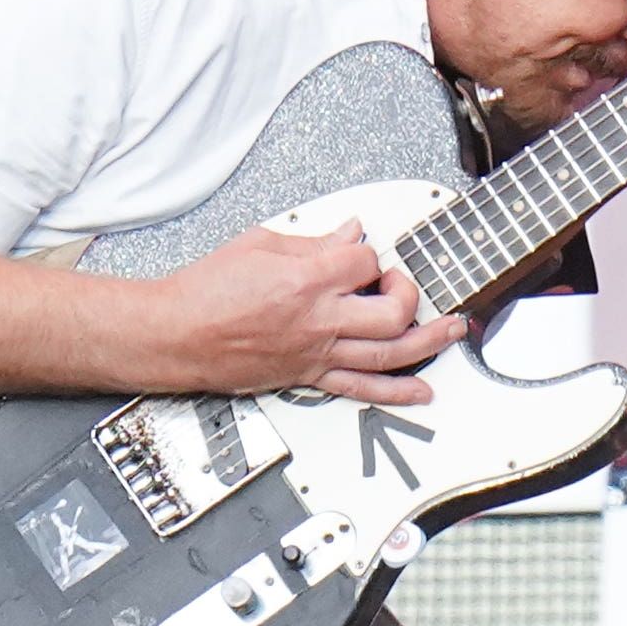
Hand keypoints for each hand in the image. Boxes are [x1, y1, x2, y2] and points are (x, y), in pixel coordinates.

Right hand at [147, 224, 467, 403]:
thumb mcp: (259, 244)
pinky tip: (421, 391)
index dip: (368, 252)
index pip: (364, 259)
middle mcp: (317, 319)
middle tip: (397, 283)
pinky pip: (361, 388)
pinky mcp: (307, 376)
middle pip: (392, 309)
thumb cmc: (205, 291)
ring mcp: (315, 352)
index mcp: (305, 279)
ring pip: (389, 352)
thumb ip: (312, 241)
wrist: (175, 333)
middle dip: (406, 292)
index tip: (358, 252)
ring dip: (428, 341)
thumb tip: (348, 233)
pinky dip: (397, 392)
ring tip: (451, 330)